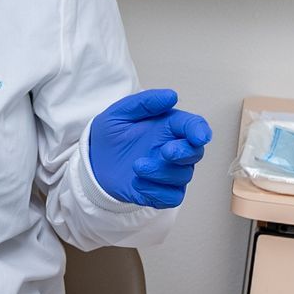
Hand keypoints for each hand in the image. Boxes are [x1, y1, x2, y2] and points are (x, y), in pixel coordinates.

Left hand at [86, 89, 213, 208]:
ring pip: (182, 176)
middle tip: (165, 151)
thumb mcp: (119, 114)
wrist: (93, 163)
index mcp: (169, 127)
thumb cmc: (110, 136)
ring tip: (137, 166)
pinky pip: (172, 197)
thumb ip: (144, 103)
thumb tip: (171, 96)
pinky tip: (137, 183)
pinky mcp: (161, 192)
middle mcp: (174, 149)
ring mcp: (169, 172)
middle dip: (184, 153)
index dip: (200, 131)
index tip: (198, 137)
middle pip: (195, 152)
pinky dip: (157, 192)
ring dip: (162, 172)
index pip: (194, 127)